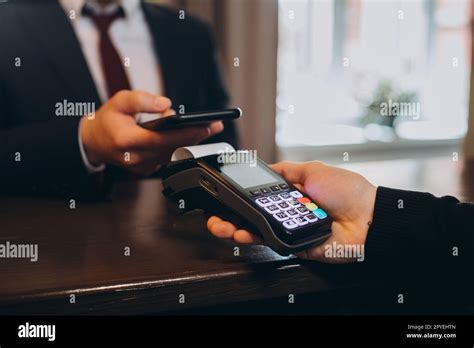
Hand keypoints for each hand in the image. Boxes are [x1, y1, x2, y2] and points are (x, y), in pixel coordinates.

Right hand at [80, 90, 222, 174]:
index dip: (187, 133)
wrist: (93, 141)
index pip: (164, 138)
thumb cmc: (107, 119)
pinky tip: (192, 137)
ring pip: (173, 155)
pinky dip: (180, 147)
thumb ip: (142, 100)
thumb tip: (167, 105)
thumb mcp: (119, 100)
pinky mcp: (146, 170)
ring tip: (209, 128)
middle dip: (196, 136)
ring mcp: (141, 167)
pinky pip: (167, 158)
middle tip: (216, 125)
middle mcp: (136, 158)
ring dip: (191, 142)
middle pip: (173, 148)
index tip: (206, 126)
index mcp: (128, 141)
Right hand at [207, 161, 376, 262]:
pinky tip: (243, 232)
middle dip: (231, 214)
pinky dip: (256, 238)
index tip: (224, 195)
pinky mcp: (294, 246)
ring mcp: (289, 229)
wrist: (368, 217)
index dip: (241, 196)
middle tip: (216, 215)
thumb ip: (288, 170)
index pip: (259, 195)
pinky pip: (271, 242)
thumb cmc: (347, 191)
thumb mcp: (314, 169)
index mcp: (292, 193)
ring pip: (257, 230)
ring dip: (236, 227)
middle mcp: (288, 211)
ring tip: (222, 225)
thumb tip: (267, 166)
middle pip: (253, 214)